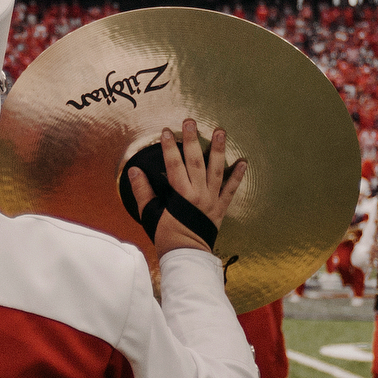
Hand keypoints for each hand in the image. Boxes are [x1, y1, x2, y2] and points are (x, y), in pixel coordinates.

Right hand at [127, 117, 245, 256]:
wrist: (187, 256)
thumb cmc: (167, 236)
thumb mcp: (150, 214)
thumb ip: (143, 192)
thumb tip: (134, 171)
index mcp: (181, 195)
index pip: (174, 165)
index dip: (169, 147)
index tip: (166, 132)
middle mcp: (199, 194)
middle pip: (196, 162)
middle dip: (192, 140)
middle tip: (190, 121)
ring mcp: (212, 200)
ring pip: (216, 170)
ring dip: (218, 149)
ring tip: (220, 131)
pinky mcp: (221, 208)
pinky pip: (231, 189)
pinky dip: (238, 175)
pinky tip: (243, 162)